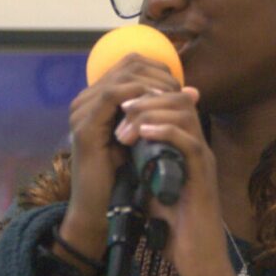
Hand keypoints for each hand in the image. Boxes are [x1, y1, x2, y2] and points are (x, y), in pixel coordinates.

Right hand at [57, 54, 180, 263]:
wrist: (101, 211)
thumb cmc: (125, 175)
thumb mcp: (147, 136)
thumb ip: (163, 112)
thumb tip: (193, 91)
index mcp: (98, 98)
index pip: (131, 64)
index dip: (158, 69)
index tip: (178, 85)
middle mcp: (86, 100)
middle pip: (128, 64)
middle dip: (158, 74)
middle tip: (178, 90)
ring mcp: (82, 111)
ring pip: (122, 77)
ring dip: (151, 84)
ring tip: (171, 97)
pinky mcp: (84, 126)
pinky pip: (111, 97)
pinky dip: (137, 96)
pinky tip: (155, 104)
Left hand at [114, 86, 232, 275]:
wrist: (198, 261)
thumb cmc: (176, 228)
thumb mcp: (153, 186)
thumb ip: (145, 164)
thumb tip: (123, 146)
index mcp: (186, 146)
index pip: (172, 103)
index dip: (147, 97)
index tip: (119, 108)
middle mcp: (197, 146)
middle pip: (179, 100)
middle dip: (146, 100)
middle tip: (120, 113)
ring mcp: (202, 159)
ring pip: (184, 114)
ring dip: (150, 114)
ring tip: (125, 129)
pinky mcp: (203, 175)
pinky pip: (189, 142)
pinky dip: (166, 131)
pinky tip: (145, 133)